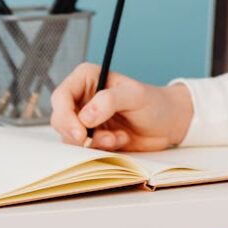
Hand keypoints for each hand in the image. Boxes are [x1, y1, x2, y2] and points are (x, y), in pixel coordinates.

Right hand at [50, 64, 193, 151]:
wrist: (167, 123)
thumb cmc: (153, 102)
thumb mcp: (134, 95)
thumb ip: (109, 101)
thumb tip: (85, 116)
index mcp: (87, 78)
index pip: (61, 96)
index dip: (65, 116)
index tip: (80, 133)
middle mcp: (82, 98)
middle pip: (60, 119)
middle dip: (78, 134)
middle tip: (100, 139)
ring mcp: (85, 119)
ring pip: (70, 137)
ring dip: (94, 142)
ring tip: (118, 137)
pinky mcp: (92, 137)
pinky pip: (84, 149)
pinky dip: (101, 149)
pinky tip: (120, 140)